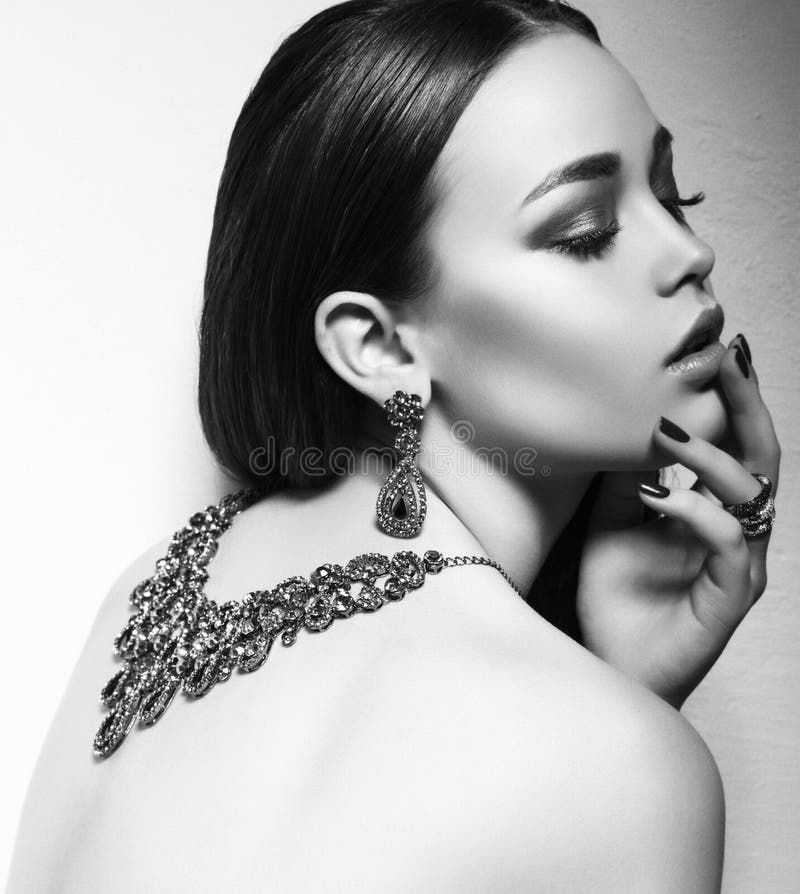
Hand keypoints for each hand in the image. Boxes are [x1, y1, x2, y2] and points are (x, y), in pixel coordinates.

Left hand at [575, 335, 780, 709]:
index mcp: (711, 509)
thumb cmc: (616, 598)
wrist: (611, 665)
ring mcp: (739, 562)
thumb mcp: (611, 522)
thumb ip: (625, 476)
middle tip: (725, 356)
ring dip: (710, 454)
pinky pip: (729, 541)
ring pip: (751, 493)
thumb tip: (623, 419)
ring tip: (663, 429)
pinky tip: (656, 495)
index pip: (734, 444)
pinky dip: (695, 511)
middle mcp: (735, 530)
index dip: (730, 398)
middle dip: (745, 403)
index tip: (715, 349)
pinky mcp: (731, 595)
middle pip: (759, 456)